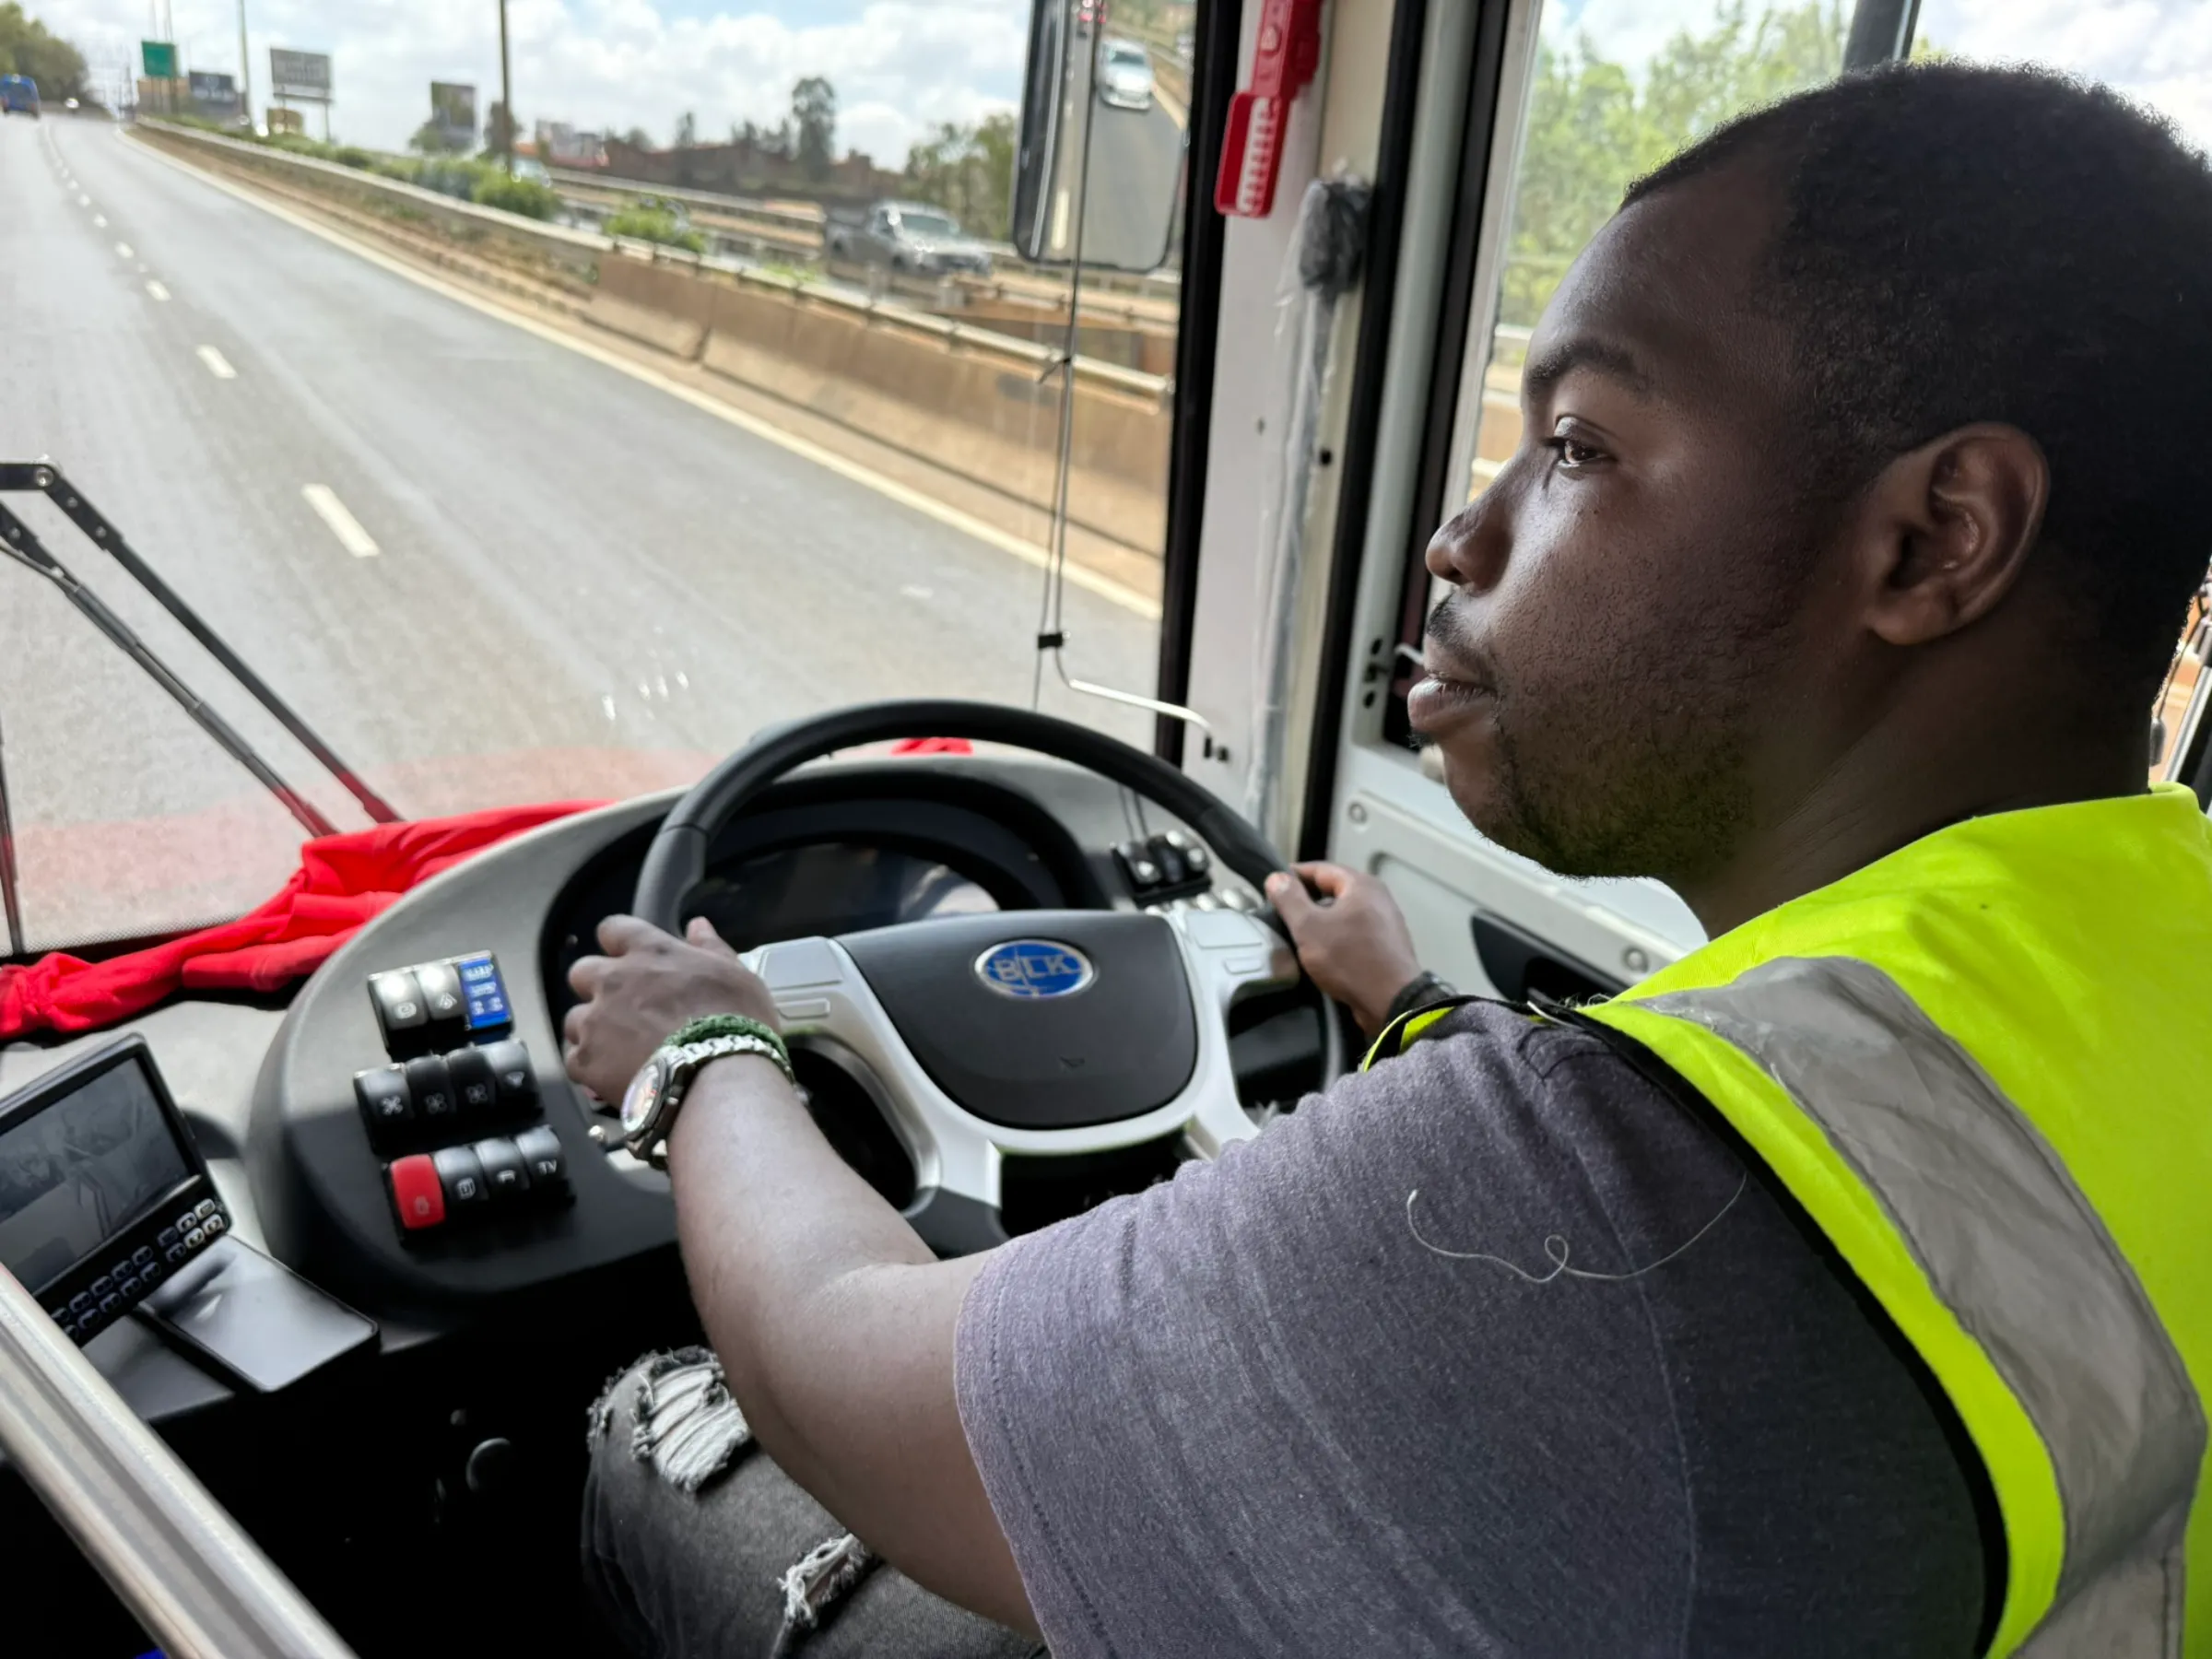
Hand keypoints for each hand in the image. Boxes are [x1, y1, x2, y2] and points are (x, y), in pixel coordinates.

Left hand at [563, 915, 779, 1103]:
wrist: (718, 1079)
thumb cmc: (736, 1023)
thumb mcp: (737, 977)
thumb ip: (711, 948)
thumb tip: (696, 924)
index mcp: (650, 952)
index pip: (614, 929)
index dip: (617, 943)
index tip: (628, 958)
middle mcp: (613, 980)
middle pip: (582, 972)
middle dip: (597, 987)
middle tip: (623, 1008)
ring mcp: (595, 1021)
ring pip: (575, 1019)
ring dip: (592, 1031)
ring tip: (619, 1052)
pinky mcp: (586, 1062)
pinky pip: (574, 1061)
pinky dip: (591, 1069)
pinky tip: (613, 1078)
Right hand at [1264, 862, 1422, 1036]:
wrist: (1392, 1001)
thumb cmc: (1349, 960)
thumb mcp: (1309, 927)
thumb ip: (1290, 899)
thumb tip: (1276, 878)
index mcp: (1361, 884)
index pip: (1320, 868)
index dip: (1293, 876)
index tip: (1272, 888)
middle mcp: (1377, 896)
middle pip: (1333, 889)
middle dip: (1307, 900)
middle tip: (1282, 913)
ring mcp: (1385, 921)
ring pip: (1344, 912)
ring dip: (1321, 920)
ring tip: (1299, 934)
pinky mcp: (1386, 944)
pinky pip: (1354, 931)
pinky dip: (1336, 936)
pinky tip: (1323, 952)